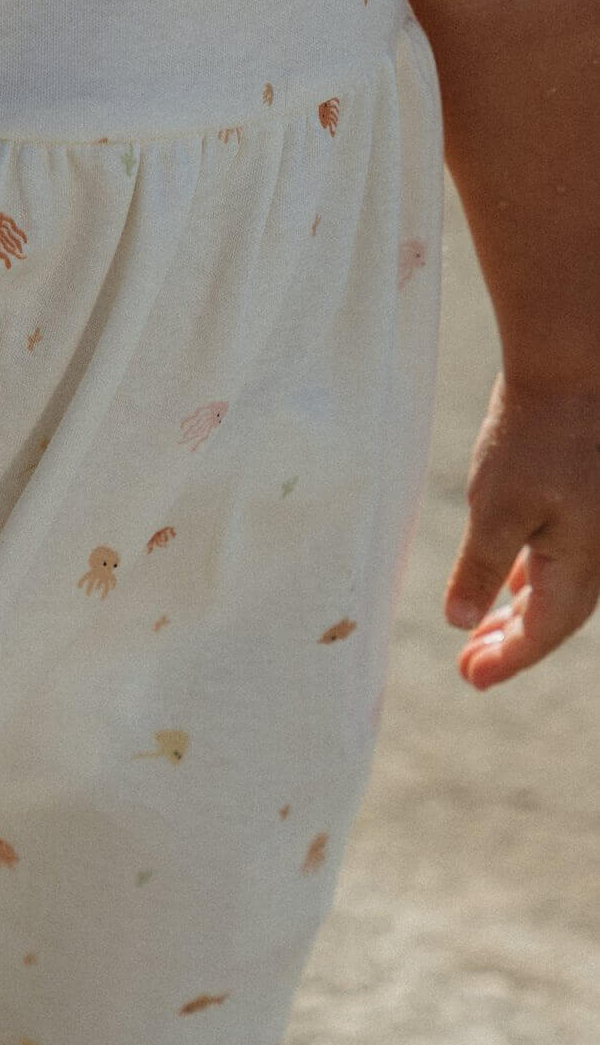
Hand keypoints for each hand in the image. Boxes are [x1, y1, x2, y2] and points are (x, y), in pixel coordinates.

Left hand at [443, 370, 599, 689]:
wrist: (572, 366)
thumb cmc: (534, 436)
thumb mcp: (495, 508)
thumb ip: (479, 569)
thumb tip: (460, 622)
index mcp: (582, 563)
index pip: (544, 632)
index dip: (507, 659)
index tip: (469, 678)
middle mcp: (597, 551)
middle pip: (555, 616)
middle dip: (512, 643)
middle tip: (469, 665)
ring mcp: (594, 523)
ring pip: (558, 585)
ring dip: (520, 611)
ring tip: (483, 633)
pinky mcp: (585, 498)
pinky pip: (562, 555)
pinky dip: (532, 575)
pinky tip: (512, 579)